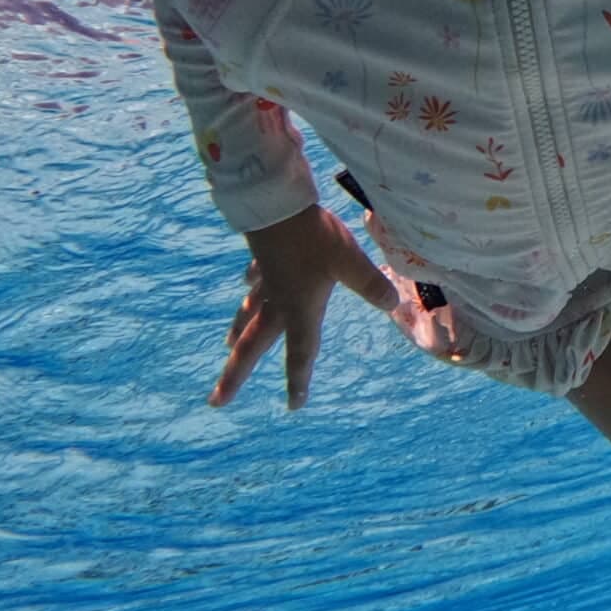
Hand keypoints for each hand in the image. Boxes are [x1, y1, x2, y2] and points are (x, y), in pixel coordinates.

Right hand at [217, 204, 403, 410]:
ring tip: (228, 347)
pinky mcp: (262, 258)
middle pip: (254, 346)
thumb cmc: (312, 237)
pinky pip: (255, 280)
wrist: (275, 203)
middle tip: (217, 401)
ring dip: (239, 334)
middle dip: (236, 375)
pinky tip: (248, 284)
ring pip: (248, 315)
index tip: (294, 406)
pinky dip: (251, 287)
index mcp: (298, 310)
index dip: (298, 380)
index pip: (300, 353)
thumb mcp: (348, 261)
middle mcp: (277, 302)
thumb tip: (392, 304)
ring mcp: (266, 281)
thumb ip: (370, 284)